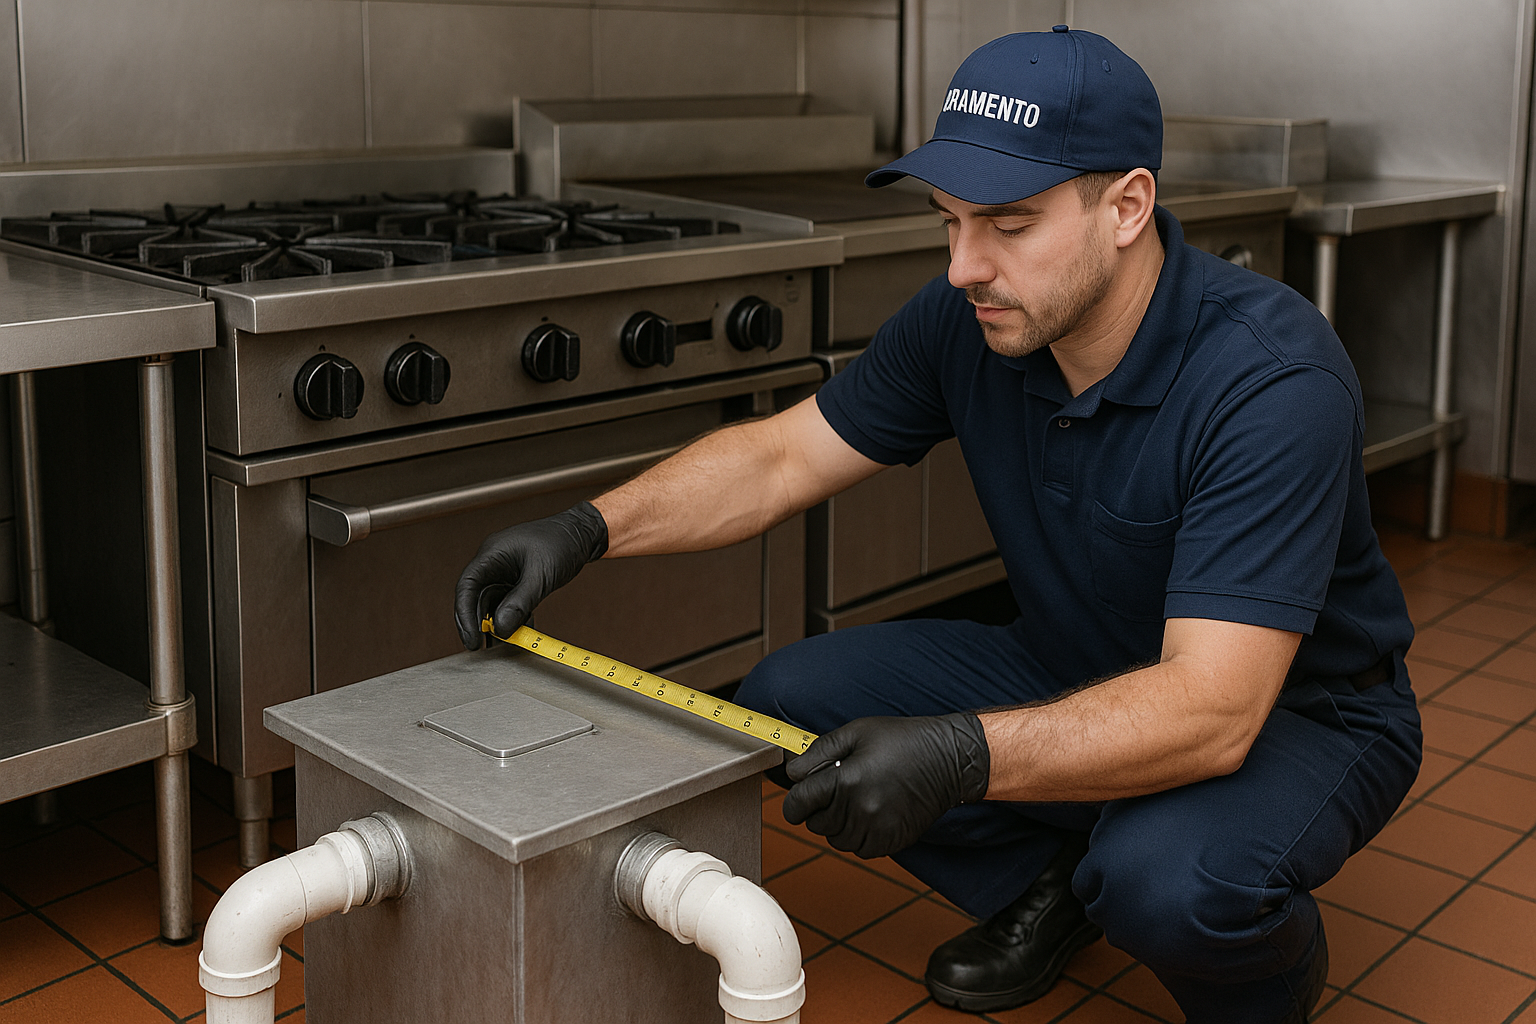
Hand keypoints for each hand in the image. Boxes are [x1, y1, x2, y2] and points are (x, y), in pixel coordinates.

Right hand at [453, 501, 607, 648]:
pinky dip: (510, 619)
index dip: (464, 614)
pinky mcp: (516, 582)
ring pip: (491, 603)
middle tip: (479, 647)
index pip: (467, 586)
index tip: (471, 639)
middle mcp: (493, 563)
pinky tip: (516, 635)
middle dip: (476, 624)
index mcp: (492, 554)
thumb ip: (520, 602)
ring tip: (497, 647)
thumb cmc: (562, 543)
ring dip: (494, 624)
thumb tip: (500, 629)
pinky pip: (506, 604)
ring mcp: (504, 573)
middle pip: (474, 597)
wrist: (582, 534)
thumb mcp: (541, 575)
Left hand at [782, 713, 989, 858]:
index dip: (795, 801)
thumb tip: (793, 774)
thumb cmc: (902, 741)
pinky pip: (858, 849)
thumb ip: (818, 752)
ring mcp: (876, 830)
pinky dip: (857, 835)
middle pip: (815, 823)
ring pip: (835, 839)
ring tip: (857, 799)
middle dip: (820, 807)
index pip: (798, 805)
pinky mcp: (891, 842)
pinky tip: (871, 812)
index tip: (801, 796)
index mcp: (846, 781)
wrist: (947, 760)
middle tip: (839, 788)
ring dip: (838, 823)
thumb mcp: (856, 732)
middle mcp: (859, 810)